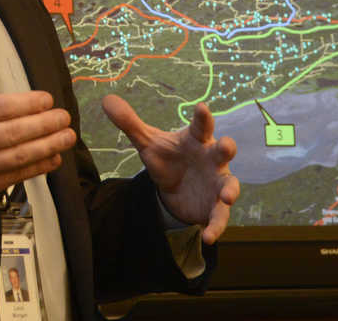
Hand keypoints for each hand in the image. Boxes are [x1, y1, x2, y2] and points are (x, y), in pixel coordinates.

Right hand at [0, 92, 76, 215]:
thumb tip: (10, 108)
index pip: (1, 107)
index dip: (30, 103)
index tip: (47, 100)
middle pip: (15, 132)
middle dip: (46, 124)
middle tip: (64, 117)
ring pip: (18, 157)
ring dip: (48, 146)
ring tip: (66, 137)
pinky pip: (11, 178)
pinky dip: (35, 168)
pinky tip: (50, 159)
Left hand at [102, 96, 238, 243]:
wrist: (173, 188)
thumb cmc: (167, 158)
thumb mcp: (147, 142)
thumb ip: (130, 123)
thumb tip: (106, 100)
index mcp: (196, 139)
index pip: (200, 125)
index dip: (202, 116)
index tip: (201, 107)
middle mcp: (211, 158)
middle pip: (223, 151)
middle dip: (226, 148)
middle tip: (227, 146)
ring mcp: (217, 182)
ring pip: (230, 184)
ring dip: (230, 190)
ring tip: (227, 197)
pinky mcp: (215, 206)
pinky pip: (219, 216)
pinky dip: (216, 226)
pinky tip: (208, 237)